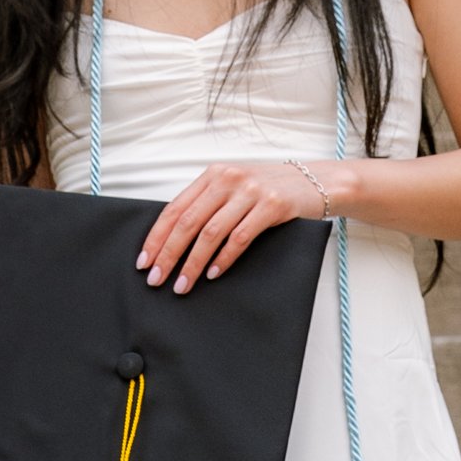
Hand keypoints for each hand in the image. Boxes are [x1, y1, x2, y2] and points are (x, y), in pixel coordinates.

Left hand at [136, 159, 333, 294]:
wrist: (317, 181)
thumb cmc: (270, 189)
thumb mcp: (235, 187)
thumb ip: (208, 203)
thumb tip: (173, 239)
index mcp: (212, 175)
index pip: (174, 209)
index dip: (157, 237)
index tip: (144, 261)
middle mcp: (228, 179)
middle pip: (188, 223)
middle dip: (168, 254)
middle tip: (156, 279)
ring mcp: (250, 191)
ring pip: (211, 233)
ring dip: (192, 263)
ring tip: (182, 285)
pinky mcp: (272, 205)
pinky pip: (240, 237)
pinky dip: (223, 258)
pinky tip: (213, 274)